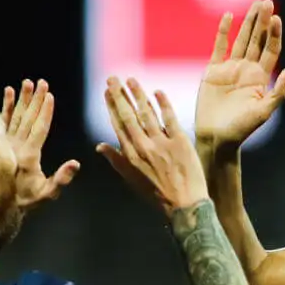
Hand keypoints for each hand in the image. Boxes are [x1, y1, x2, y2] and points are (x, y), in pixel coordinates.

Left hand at [1, 79, 78, 212]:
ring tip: (27, 82)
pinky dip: (5, 105)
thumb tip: (75, 164)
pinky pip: (3, 120)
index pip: (39, 128)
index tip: (50, 95)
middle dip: (35, 99)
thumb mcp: (47, 193)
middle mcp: (16, 145)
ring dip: (22, 98)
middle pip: (28, 117)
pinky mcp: (0, 141)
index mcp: (29, 155)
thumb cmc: (27, 199)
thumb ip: (61, 179)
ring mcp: (6, 142)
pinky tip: (8, 91)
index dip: (45, 111)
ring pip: (16, 115)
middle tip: (41, 82)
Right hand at [96, 77, 209, 215]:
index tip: (106, 92)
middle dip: (119, 95)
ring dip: (138, 94)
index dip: (111, 106)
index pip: (118, 125)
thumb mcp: (132, 180)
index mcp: (131, 155)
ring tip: (131, 80)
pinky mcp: (180, 142)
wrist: (185, 205)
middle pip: (129, 116)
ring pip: (147, 113)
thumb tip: (99, 146)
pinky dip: (163, 104)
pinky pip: (170, 119)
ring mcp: (161, 144)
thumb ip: (116, 160)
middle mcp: (143, 147)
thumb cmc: (158, 195)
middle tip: (113, 78)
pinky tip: (157, 91)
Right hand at [195, 0, 284, 149]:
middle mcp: (247, 70)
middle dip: (262, 22)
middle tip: (267, 2)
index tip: (277, 18)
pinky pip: (219, 47)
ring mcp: (230, 69)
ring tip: (255, 4)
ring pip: (241, 40)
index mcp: (260, 78)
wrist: (216, 138)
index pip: (270, 50)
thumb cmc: (241, 130)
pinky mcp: (213, 71)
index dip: (273, 34)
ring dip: (248, 22)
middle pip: (257, 40)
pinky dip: (223, 32)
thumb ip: (277, 94)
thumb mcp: (263, 113)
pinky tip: (229, 16)